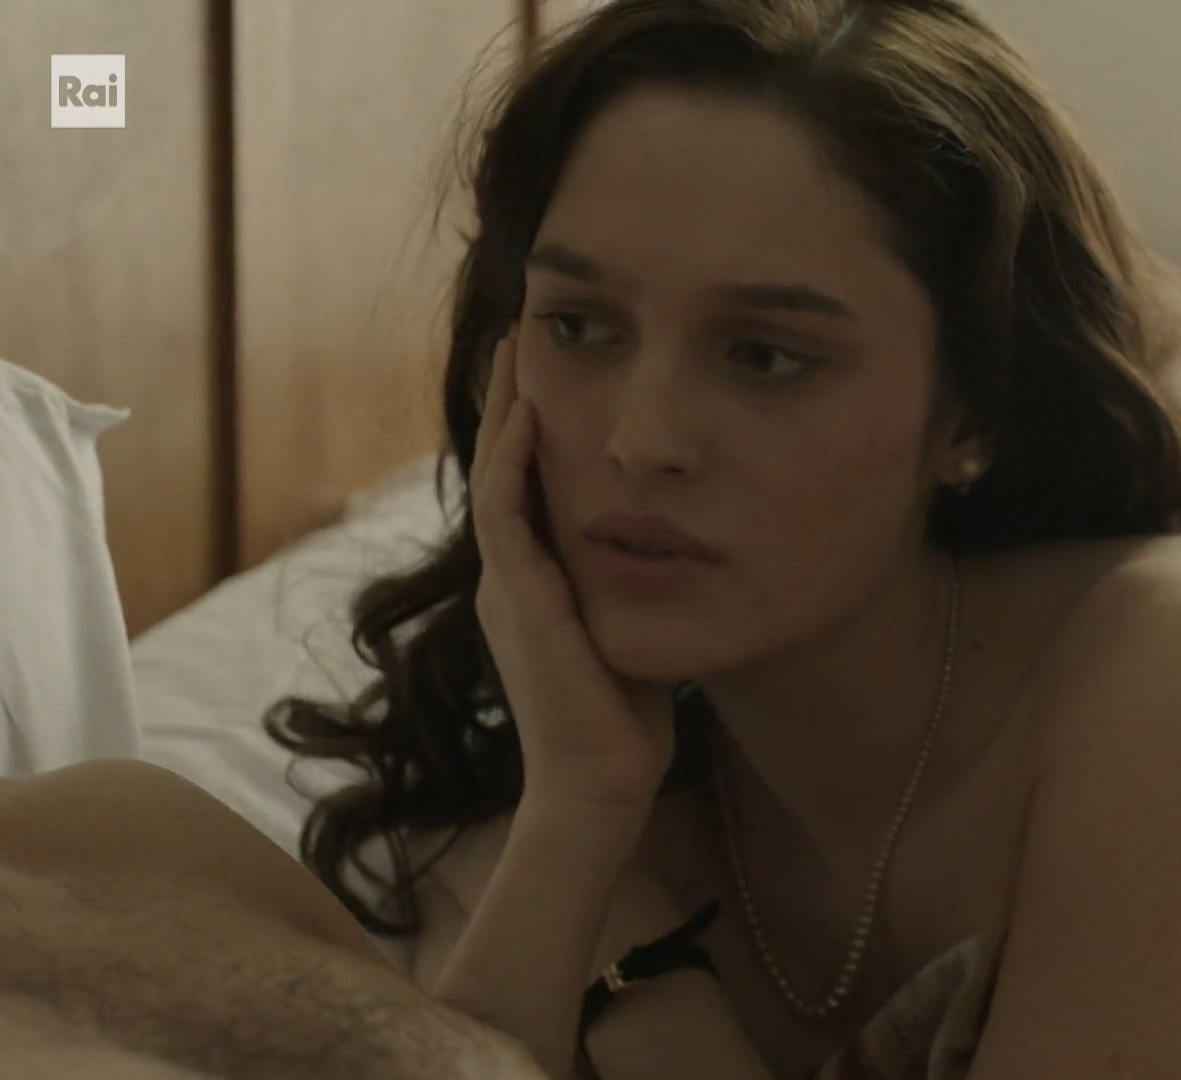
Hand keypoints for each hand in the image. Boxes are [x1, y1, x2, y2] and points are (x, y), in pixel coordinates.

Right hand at [470, 332, 675, 814]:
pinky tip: (528, 412)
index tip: (553, 365)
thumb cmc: (626, 723)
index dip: (532, 425)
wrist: (599, 791)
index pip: (525, 484)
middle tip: (522, 330)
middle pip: (501, 465)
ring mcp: (507, 588)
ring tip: (516, 346)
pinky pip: (505, 513)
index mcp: (535, 583)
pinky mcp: (518, 603)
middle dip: (511, 398)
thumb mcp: (634, 630)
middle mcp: (511, 577)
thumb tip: (686, 544)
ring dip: (504, 409)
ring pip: (494, 475)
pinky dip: (512, 460)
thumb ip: (640, 586)